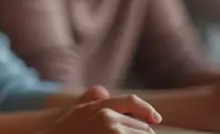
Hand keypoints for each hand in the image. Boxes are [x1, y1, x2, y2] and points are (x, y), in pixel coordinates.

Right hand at [45, 94, 160, 133]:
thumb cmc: (62, 133)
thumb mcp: (75, 113)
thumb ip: (89, 100)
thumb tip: (101, 90)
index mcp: (99, 107)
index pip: (131, 102)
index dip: (147, 110)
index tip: (157, 119)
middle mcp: (108, 118)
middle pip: (141, 127)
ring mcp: (113, 133)